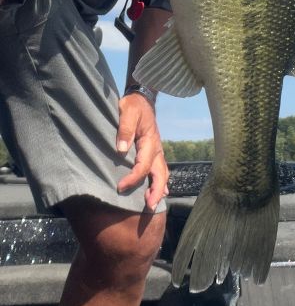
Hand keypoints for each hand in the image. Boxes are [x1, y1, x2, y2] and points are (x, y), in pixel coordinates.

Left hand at [116, 92, 168, 210]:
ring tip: (153, 204)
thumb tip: (122, 149)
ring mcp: (157, 151)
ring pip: (162, 173)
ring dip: (159, 189)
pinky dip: (161, 182)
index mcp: (150, 141)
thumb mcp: (127, 112)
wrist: (142, 99)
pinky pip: (161, 169)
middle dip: (156, 191)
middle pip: (160, 174)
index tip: (120, 187)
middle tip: (149, 206)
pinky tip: (160, 192)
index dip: (133, 178)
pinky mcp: (154, 152)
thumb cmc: (133, 105)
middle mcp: (156, 148)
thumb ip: (124, 128)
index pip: (143, 165)